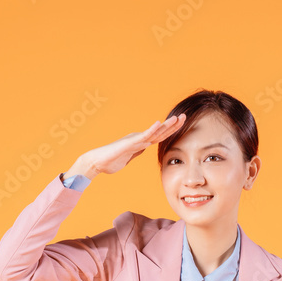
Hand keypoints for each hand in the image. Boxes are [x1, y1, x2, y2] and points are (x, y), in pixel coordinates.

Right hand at [71, 114, 186, 177]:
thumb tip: (144, 147)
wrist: (96, 163)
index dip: (170, 131)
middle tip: (185, 117)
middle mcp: (138, 138)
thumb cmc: (110, 162)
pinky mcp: (128, 143)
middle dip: (172, 125)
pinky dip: (151, 130)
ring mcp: (134, 139)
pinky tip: (158, 124)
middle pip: (159, 132)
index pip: (158, 137)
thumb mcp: (128, 157)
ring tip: (177, 119)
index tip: (181, 126)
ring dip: (166, 126)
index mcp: (139, 142)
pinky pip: (142, 136)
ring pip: (153, 132)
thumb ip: (136, 151)